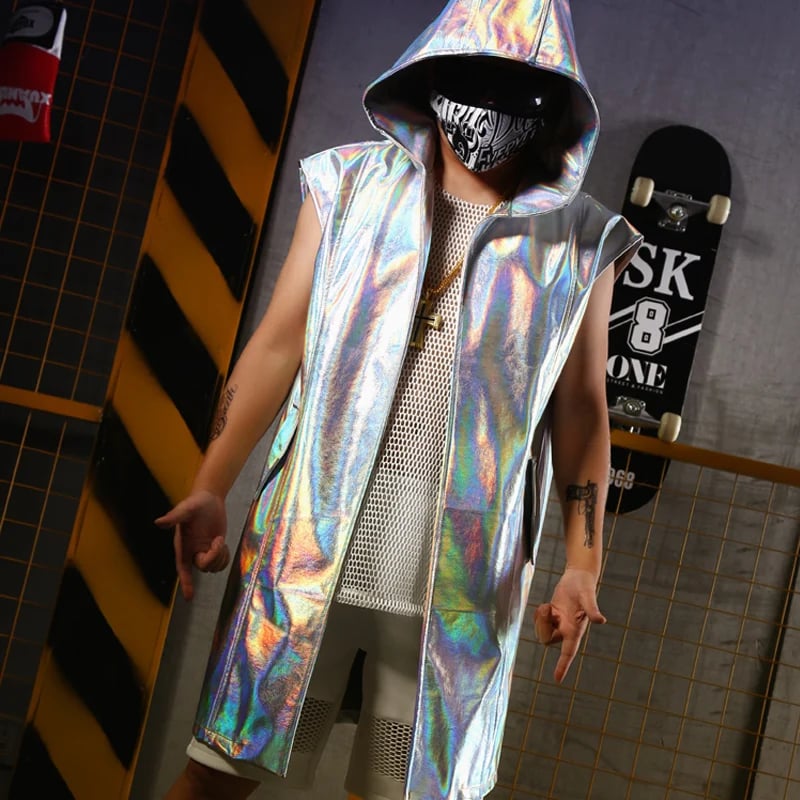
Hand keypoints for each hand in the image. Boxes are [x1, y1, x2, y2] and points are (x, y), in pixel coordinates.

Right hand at [155, 490, 229, 600]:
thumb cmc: (195, 502)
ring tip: (219, 541)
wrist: (209, 498)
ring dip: (220, 557)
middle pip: (204, 567)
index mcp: (183, 545)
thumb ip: (174, 517)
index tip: (189, 597)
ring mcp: (204, 551)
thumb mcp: (186, 508)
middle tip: (218, 540)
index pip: (183, 569)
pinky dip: (225, 557)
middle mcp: (192, 551)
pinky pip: (221, 562)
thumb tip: (158, 522)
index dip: (186, 583)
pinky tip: (223, 545)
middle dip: (213, 558)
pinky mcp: (215, 549)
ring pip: (213, 567)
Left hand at [533, 567, 605, 682]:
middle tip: (547, 610)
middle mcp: (566, 629)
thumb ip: (592, 610)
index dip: (563, 665)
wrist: (580, 577)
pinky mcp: (552, 615)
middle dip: (543, 627)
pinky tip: (546, 606)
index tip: (557, 679)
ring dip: (540, 619)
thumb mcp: (588, 597)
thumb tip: (601, 621)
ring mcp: (558, 623)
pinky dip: (538, 615)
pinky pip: (539, 622)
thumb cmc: (585, 587)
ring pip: (542, 631)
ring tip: (548, 606)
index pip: (569, 652)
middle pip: (547, 640)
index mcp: (575, 630)